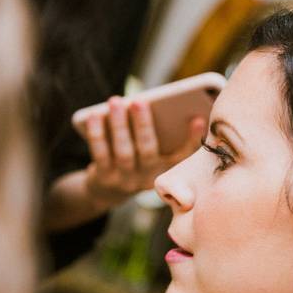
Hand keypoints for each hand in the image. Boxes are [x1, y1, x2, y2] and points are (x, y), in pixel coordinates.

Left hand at [83, 96, 205, 209]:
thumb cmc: (135, 160)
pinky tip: (94, 115)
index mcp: (166, 169)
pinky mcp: (104, 178)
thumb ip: (158, 133)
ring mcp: (126, 180)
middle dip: (143, 124)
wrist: (108, 191)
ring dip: (119, 125)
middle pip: (148, 150)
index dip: (192, 139)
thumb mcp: (150, 153)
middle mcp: (148, 177)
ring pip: (123, 151)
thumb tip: (150, 104)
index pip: (183, 156)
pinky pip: (101, 154)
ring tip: (116, 101)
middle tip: (138, 101)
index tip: (198, 119)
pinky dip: (97, 134)